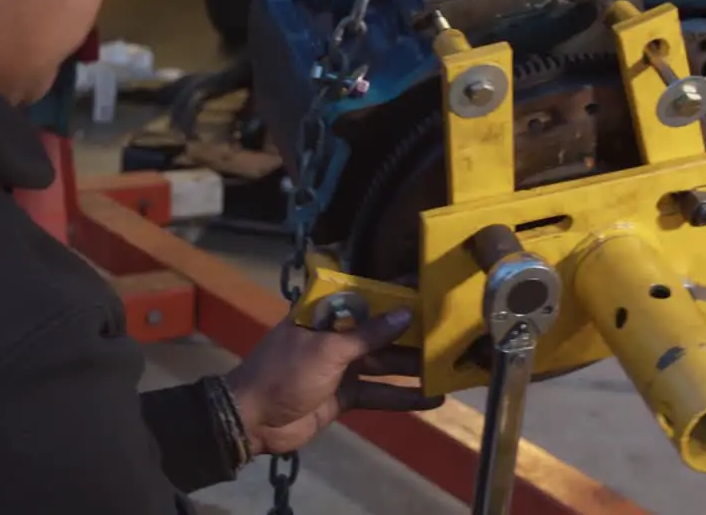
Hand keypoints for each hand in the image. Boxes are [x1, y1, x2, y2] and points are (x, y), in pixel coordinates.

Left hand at [224, 307, 443, 455]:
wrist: (254, 420)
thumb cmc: (286, 372)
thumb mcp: (328, 349)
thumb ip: (368, 334)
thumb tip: (404, 313)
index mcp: (326, 315)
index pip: (366, 297)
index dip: (395, 292)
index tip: (428, 285)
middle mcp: (336, 336)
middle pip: (380, 332)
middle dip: (412, 333)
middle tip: (451, 329)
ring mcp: (342, 368)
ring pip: (384, 364)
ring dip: (413, 367)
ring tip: (450, 364)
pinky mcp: (345, 396)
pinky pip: (379, 393)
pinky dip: (402, 397)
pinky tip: (433, 398)